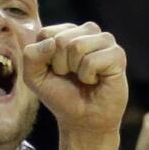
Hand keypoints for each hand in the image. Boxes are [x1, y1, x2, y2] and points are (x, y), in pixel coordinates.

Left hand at [23, 22, 127, 139]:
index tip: (55, 71)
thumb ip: (31, 55)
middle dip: (60, 65)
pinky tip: (95, 80)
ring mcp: (105, 40)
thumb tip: (53, 42)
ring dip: (75, 70)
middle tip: (71, 76)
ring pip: (77, 46)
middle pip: (61, 40)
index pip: (45, 34)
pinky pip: (92, 60)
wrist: (83, 118)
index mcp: (67, 31)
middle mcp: (87, 31)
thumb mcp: (34, 77)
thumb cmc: (60, 94)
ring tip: (83, 77)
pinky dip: (88, 76)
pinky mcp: (117, 54)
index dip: (44, 59)